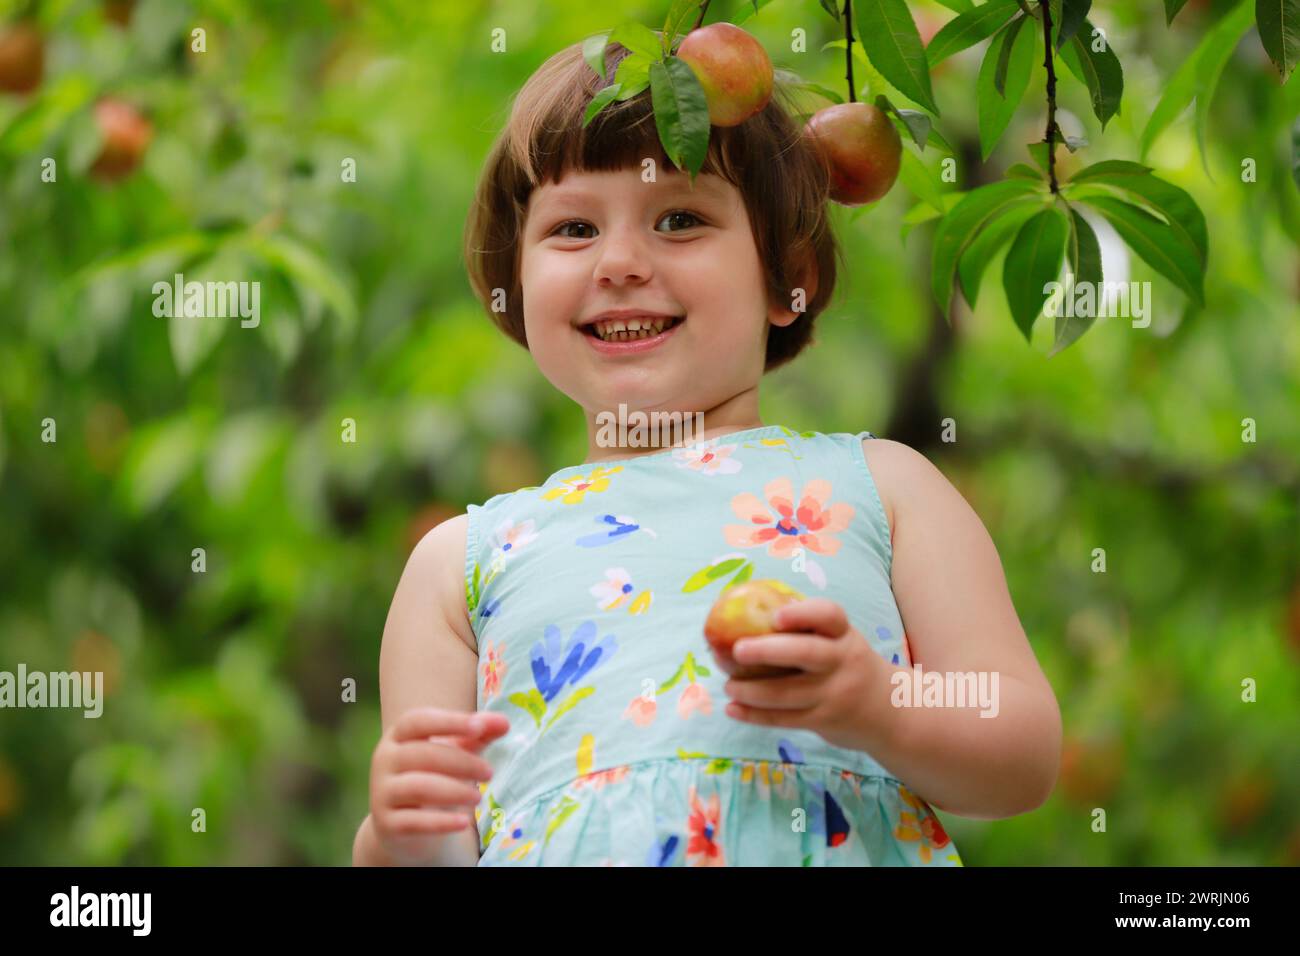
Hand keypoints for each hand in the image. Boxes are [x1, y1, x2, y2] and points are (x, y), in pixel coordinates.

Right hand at [370, 707, 509, 864]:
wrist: (406, 826)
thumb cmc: (435, 776)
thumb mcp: (456, 752)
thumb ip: (478, 735)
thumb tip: (503, 722)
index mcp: (398, 735)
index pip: (418, 720)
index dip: (448, 722)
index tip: (479, 727)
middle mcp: (384, 760)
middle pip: (422, 754)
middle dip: (461, 762)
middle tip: (489, 773)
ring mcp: (382, 792)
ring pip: (417, 787)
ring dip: (453, 791)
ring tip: (478, 798)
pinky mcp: (386, 824)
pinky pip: (414, 822)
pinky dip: (441, 823)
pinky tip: (464, 824)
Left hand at [721, 598, 897, 752]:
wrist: (891, 712)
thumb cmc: (848, 664)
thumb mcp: (841, 640)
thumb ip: (807, 627)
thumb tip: (748, 607)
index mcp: (844, 634)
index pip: (829, 615)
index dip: (802, 613)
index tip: (776, 615)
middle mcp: (842, 661)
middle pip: (806, 652)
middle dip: (767, 650)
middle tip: (737, 649)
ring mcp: (835, 694)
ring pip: (788, 693)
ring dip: (752, 691)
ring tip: (728, 686)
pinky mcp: (825, 721)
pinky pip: (785, 718)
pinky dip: (755, 715)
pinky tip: (732, 709)